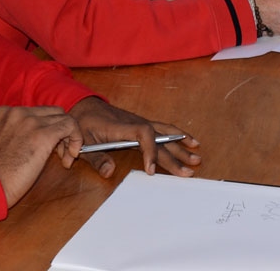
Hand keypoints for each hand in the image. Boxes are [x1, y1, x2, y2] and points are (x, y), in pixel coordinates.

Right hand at [0, 105, 82, 207]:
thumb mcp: (0, 143)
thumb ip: (17, 132)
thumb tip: (40, 135)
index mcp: (5, 113)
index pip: (38, 113)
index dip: (48, 128)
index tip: (50, 146)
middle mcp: (18, 112)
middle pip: (53, 113)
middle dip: (61, 132)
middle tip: (60, 154)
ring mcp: (31, 121)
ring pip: (64, 118)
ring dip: (69, 137)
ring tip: (64, 158)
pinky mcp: (43, 134)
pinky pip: (70, 126)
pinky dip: (75, 139)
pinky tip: (70, 156)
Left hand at [68, 96, 199, 177]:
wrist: (85, 106)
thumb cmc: (84, 124)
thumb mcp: (83, 142)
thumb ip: (96, 158)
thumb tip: (110, 173)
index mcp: (121, 127)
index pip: (143, 135)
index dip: (150, 152)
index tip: (151, 171)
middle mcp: (136, 123)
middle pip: (160, 139)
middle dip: (175, 157)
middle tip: (188, 172)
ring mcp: (141, 122)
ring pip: (166, 133)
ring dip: (182, 146)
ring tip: (196, 157)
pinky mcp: (143, 124)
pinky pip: (164, 128)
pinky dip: (178, 135)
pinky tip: (190, 141)